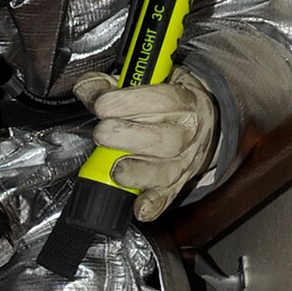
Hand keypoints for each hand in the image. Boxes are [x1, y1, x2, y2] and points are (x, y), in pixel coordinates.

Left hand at [74, 64, 218, 222]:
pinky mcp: (178, 183)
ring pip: (167, 171)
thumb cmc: (170, 101)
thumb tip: (86, 88)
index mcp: (185, 101)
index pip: (163, 100)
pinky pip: (168, 197)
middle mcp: (189, 132)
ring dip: (138, 172)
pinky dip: (153, 205)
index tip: (101, 104)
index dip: (128, 103)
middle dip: (128, 137)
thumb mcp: (150, 82)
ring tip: (115, 170)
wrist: (205, 121)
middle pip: (166, 140)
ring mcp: (185, 161)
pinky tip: (139, 208)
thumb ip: (113, 83)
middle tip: (102, 133)